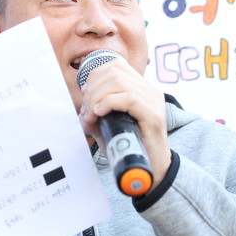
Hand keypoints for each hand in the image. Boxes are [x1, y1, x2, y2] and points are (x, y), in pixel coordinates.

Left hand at [78, 58, 170, 187]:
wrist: (151, 170)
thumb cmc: (129, 146)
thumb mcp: (110, 125)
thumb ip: (97, 113)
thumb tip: (81, 111)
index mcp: (141, 87)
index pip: (116, 65)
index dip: (95, 75)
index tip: (86, 95)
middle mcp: (150, 89)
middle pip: (113, 72)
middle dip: (92, 90)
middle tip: (86, 113)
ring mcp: (154, 100)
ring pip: (118, 82)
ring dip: (97, 98)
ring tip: (91, 117)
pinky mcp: (153, 115)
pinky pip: (128, 98)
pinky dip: (108, 103)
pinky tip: (100, 114)